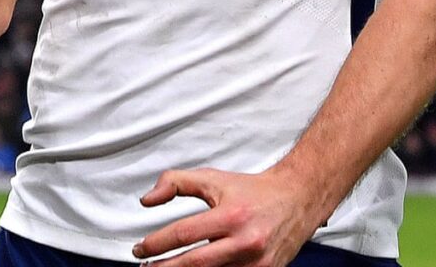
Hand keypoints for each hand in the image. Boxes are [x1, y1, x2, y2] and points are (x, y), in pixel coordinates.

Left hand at [134, 165, 320, 266]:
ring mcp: (255, 265)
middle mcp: (244, 242)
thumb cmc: (251, 190)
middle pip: (194, 264)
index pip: (184, 234)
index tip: (139, 249)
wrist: (296, 199)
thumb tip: (147, 200)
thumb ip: (176, 182)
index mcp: (230, 215)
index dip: (156, 244)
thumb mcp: (213, 178)